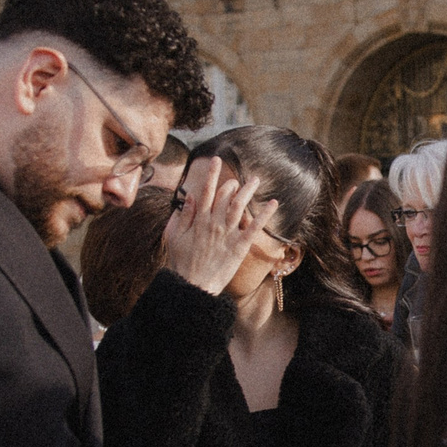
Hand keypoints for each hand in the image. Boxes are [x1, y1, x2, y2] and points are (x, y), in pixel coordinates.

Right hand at [159, 155, 262, 294]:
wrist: (191, 286)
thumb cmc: (180, 263)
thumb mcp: (173, 237)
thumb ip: (182, 215)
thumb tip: (190, 196)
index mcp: (198, 220)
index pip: (206, 191)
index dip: (211, 174)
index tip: (216, 160)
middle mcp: (213, 223)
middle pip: (224, 196)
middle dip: (232, 184)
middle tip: (239, 179)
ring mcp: (227, 235)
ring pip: (239, 207)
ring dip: (248, 191)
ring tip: (256, 180)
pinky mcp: (238, 247)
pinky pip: (253, 228)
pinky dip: (263, 215)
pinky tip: (272, 204)